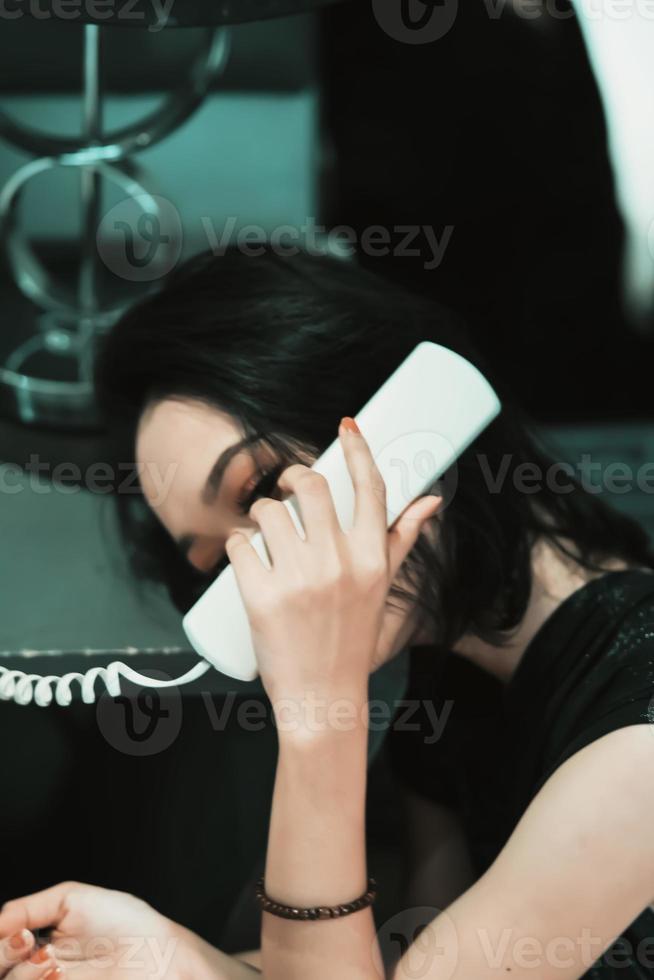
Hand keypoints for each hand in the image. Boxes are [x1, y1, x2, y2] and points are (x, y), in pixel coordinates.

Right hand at [0, 882, 185, 979]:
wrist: (159, 950)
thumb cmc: (124, 922)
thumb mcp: (71, 901)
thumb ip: (29, 908)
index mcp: (36, 945)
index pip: (2, 951)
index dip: (2, 947)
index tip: (21, 934)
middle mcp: (38, 971)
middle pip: (1, 972)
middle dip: (4, 957)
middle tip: (27, 943)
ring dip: (24, 975)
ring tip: (51, 961)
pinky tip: (57, 972)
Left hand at [226, 418, 440, 707]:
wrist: (323, 698)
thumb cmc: (353, 640)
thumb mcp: (383, 588)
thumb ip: (402, 541)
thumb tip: (431, 500)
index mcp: (373, 558)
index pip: (370, 488)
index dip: (359, 449)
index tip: (347, 426)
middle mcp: (340, 563)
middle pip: (312, 486)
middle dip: (293, 480)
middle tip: (288, 493)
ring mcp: (300, 579)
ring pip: (269, 512)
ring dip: (261, 516)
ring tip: (265, 536)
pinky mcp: (262, 596)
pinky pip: (239, 544)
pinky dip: (236, 545)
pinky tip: (244, 557)